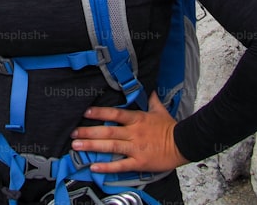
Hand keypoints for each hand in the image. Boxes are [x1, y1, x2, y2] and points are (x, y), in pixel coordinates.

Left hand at [69, 92, 188, 173]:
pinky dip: (106, 166)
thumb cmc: (171, 128)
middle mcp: (133, 133)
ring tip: (77, 146)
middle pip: (107, 131)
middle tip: (73, 133)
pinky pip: (120, 164)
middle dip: (88, 132)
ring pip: (110, 147)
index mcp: (137, 119)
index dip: (99, 113)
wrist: (183, 143)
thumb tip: (150, 90)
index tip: (85, 112)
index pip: (115, 114)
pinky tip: (94, 167)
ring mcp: (135, 148)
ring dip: (92, 146)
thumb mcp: (160, 110)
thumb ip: (152, 101)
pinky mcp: (139, 162)